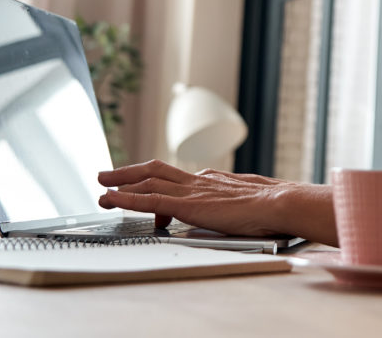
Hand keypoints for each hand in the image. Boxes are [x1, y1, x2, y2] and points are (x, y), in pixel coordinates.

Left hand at [97, 160, 295, 236]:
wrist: (279, 203)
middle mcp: (199, 181)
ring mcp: (192, 191)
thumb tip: (241, 210)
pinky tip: (111, 199)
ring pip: (148, 182)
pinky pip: (149, 201)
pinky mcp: (187, 206)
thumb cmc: (273, 207)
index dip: (157, 181)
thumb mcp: (252, 201)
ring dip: (121, 184)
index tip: (144, 185)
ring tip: (102, 186)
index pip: (179, 178)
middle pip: (156, 170)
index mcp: (214, 180)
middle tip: (108, 174)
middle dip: (130, 172)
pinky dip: (127, 199)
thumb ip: (238, 203)